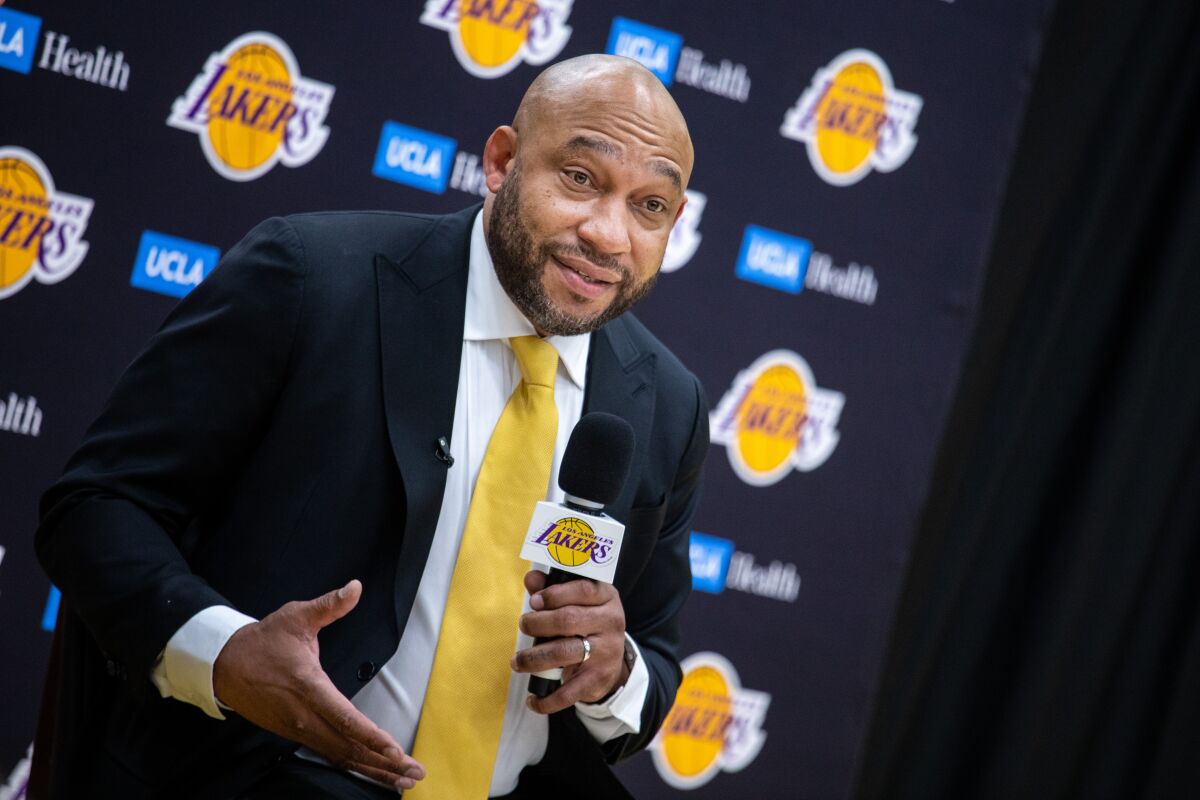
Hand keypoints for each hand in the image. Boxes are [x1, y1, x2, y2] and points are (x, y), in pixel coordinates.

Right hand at [213, 580, 424, 790]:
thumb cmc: (263, 641)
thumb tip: (355, 588)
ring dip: (372, 769)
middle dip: (383, 762)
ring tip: (403, 780)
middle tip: (414, 772)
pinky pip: (330, 754)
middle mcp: (304, 716)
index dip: (372, 736)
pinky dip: (354, 765)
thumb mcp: (296, 616)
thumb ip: (329, 606)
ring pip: (340, 755)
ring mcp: (298, 729)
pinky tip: (374, 772)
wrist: (224, 665)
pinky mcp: (295, 735)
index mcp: (308, 686)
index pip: (345, 718)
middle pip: (348, 746)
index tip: (396, 750)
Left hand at [513, 570, 629, 713]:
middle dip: (537, 623)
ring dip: (533, 658)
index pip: (582, 590)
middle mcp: (610, 622)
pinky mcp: (598, 678)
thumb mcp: (578, 601)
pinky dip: (547, 699)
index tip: (533, 601)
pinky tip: (532, 699)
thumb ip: (553, 589)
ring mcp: (606, 652)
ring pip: (564, 652)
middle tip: (523, 625)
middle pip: (568, 620)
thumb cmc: (587, 623)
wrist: (613, 661)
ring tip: (517, 661)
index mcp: (606, 598)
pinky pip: (569, 691)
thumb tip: (531, 579)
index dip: (554, 595)